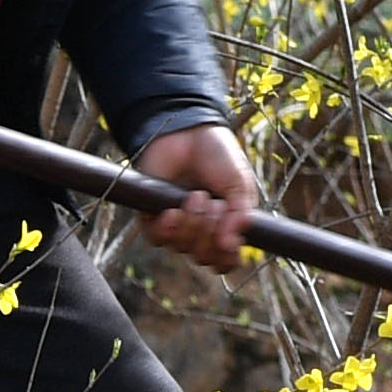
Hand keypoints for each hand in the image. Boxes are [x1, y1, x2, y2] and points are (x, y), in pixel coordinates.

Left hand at [137, 123, 257, 268]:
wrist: (189, 131)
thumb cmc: (218, 156)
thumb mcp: (238, 183)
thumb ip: (240, 214)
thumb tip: (231, 244)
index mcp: (225, 226)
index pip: (225, 260)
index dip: (227, 257)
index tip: (230, 239)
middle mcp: (200, 231)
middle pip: (203, 258)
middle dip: (210, 233)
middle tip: (214, 204)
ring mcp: (176, 226)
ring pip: (182, 248)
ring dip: (192, 225)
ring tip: (196, 195)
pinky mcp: (152, 217)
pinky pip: (157, 238)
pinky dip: (167, 229)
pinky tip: (173, 211)